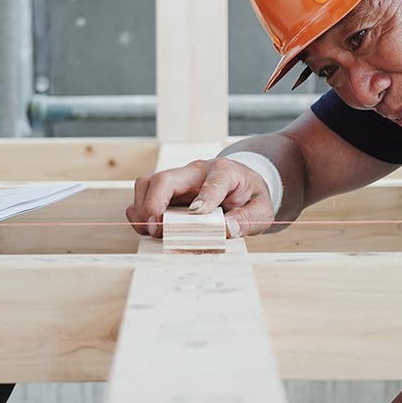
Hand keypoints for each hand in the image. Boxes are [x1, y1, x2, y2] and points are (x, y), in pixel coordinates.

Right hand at [126, 157, 276, 239]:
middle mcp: (195, 172)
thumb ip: (248, 219)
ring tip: (151, 231)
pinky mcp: (167, 191)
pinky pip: (144, 195)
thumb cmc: (249, 196)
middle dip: (155, 202)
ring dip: (142, 208)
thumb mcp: (261, 209)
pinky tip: (150, 229)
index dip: (205, 197)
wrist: (241, 185)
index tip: (197, 213)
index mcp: (224, 172)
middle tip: (157, 228)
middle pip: (165, 178)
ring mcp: (178, 180)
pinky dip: (140, 213)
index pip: (213, 181)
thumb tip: (228, 229)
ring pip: (147, 183)